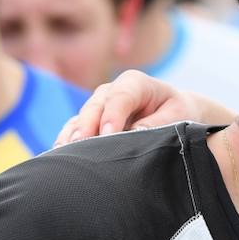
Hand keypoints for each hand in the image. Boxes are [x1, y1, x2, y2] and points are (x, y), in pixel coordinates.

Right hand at [54, 70, 237, 146]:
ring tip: (66, 154)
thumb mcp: (176, 116)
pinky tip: (61, 156)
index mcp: (134, 83)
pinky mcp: (91, 121)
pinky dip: (68, 141)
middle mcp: (112, 90)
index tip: (108, 135)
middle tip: (80, 146)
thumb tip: (134, 134)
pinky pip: (75, 129)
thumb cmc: (177, 112)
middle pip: (95, 107)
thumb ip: (156, 124)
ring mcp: (98, 105)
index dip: (112, 116)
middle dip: (87, 126)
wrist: (173, 112)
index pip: (120, 97)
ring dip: (73, 136)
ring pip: (81, 118)